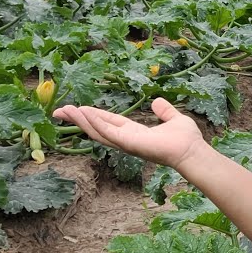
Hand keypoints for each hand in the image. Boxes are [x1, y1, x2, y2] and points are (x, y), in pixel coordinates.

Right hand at [52, 98, 205, 169]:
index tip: (77, 108)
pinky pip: (109, 133)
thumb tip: (157, 102)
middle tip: (59, 111)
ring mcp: (126, 143)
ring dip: (81, 121)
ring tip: (65, 110)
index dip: (93, 115)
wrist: (192, 151)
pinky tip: (84, 114)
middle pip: (97, 128)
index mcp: (134, 132)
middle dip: (78, 119)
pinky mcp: (129, 144)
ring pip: (98, 132)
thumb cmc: (186, 139)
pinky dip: (96, 123)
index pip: (108, 122)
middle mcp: (127, 139)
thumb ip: (164, 111)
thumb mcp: (173, 119)